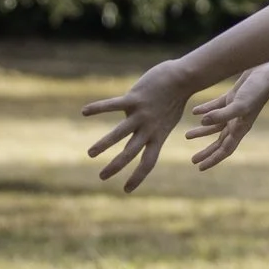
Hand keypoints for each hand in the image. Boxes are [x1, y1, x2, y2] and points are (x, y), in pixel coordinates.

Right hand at [83, 61, 198, 192]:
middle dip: (115, 166)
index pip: (147, 162)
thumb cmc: (175, 97)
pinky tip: (84, 111)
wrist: (184, 78)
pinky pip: (113, 105)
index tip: (127, 190)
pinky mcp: (134, 98)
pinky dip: (98, 108)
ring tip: (90, 154)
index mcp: (158, 135)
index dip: (138, 177)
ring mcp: (141, 114)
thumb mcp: (166, 119)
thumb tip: (133, 128)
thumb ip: (151, 127)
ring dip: (104, 144)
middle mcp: (149, 128)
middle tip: (102, 177)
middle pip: (130, 153)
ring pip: (120, 133)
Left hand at [187, 62, 268, 171]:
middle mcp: (237, 122)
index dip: (212, 159)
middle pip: (219, 142)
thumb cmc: (256, 91)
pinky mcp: (232, 97)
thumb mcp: (238, 105)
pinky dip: (204, 110)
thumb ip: (220, 114)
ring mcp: (234, 110)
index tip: (199, 167)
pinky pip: (215, 107)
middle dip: (206, 152)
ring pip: (214, 125)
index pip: (224, 149)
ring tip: (187, 136)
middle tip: (193, 160)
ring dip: (201, 132)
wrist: (267, 73)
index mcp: (240, 128)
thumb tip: (202, 122)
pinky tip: (194, 112)